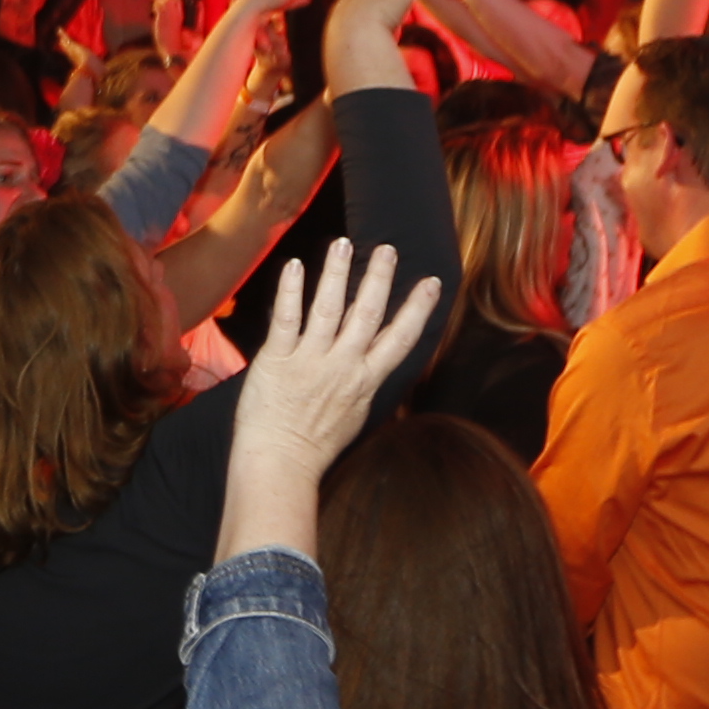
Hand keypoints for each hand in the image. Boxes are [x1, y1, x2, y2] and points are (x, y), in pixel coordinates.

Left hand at [222, 243, 438, 545]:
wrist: (279, 464)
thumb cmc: (314, 445)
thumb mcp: (354, 416)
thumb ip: (364, 385)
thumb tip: (376, 367)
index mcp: (365, 381)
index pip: (399, 339)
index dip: (417, 309)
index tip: (431, 283)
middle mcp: (342, 366)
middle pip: (367, 315)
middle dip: (378, 279)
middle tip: (386, 249)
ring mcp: (310, 361)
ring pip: (328, 309)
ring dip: (337, 274)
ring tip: (343, 244)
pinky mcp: (277, 359)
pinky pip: (286, 319)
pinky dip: (291, 292)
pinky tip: (295, 266)